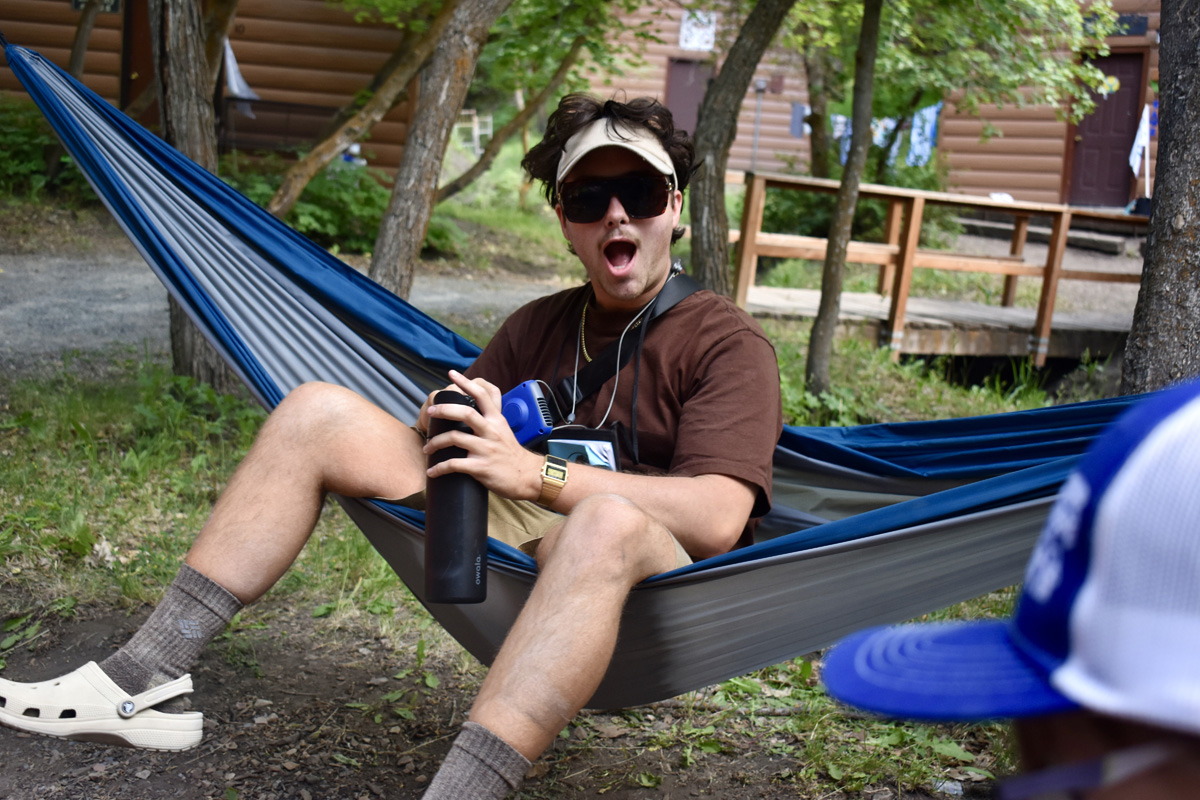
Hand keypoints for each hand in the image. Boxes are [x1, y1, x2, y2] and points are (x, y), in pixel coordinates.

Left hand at [423, 371, 542, 501]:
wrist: (527, 476)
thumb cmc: (511, 454)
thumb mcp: (504, 431)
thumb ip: (488, 421)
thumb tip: (469, 412)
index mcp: (496, 420)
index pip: (482, 395)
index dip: (466, 383)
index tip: (452, 374)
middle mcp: (491, 431)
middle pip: (465, 412)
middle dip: (444, 410)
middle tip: (431, 411)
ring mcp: (486, 449)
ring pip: (454, 438)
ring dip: (435, 443)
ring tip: (427, 448)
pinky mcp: (481, 467)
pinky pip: (454, 465)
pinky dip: (439, 468)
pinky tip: (432, 471)